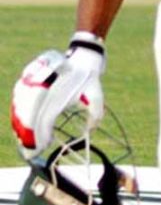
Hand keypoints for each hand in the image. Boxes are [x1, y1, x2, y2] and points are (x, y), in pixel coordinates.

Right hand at [10, 33, 105, 158]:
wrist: (83, 56)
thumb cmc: (90, 79)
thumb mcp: (97, 96)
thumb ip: (95, 115)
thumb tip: (90, 130)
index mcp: (57, 96)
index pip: (42, 121)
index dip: (38, 137)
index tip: (39, 148)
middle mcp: (43, 88)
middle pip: (27, 116)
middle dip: (26, 134)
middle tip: (29, 148)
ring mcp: (35, 80)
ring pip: (20, 104)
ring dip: (19, 122)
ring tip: (24, 136)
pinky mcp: (30, 75)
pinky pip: (19, 93)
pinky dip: (18, 108)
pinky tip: (21, 119)